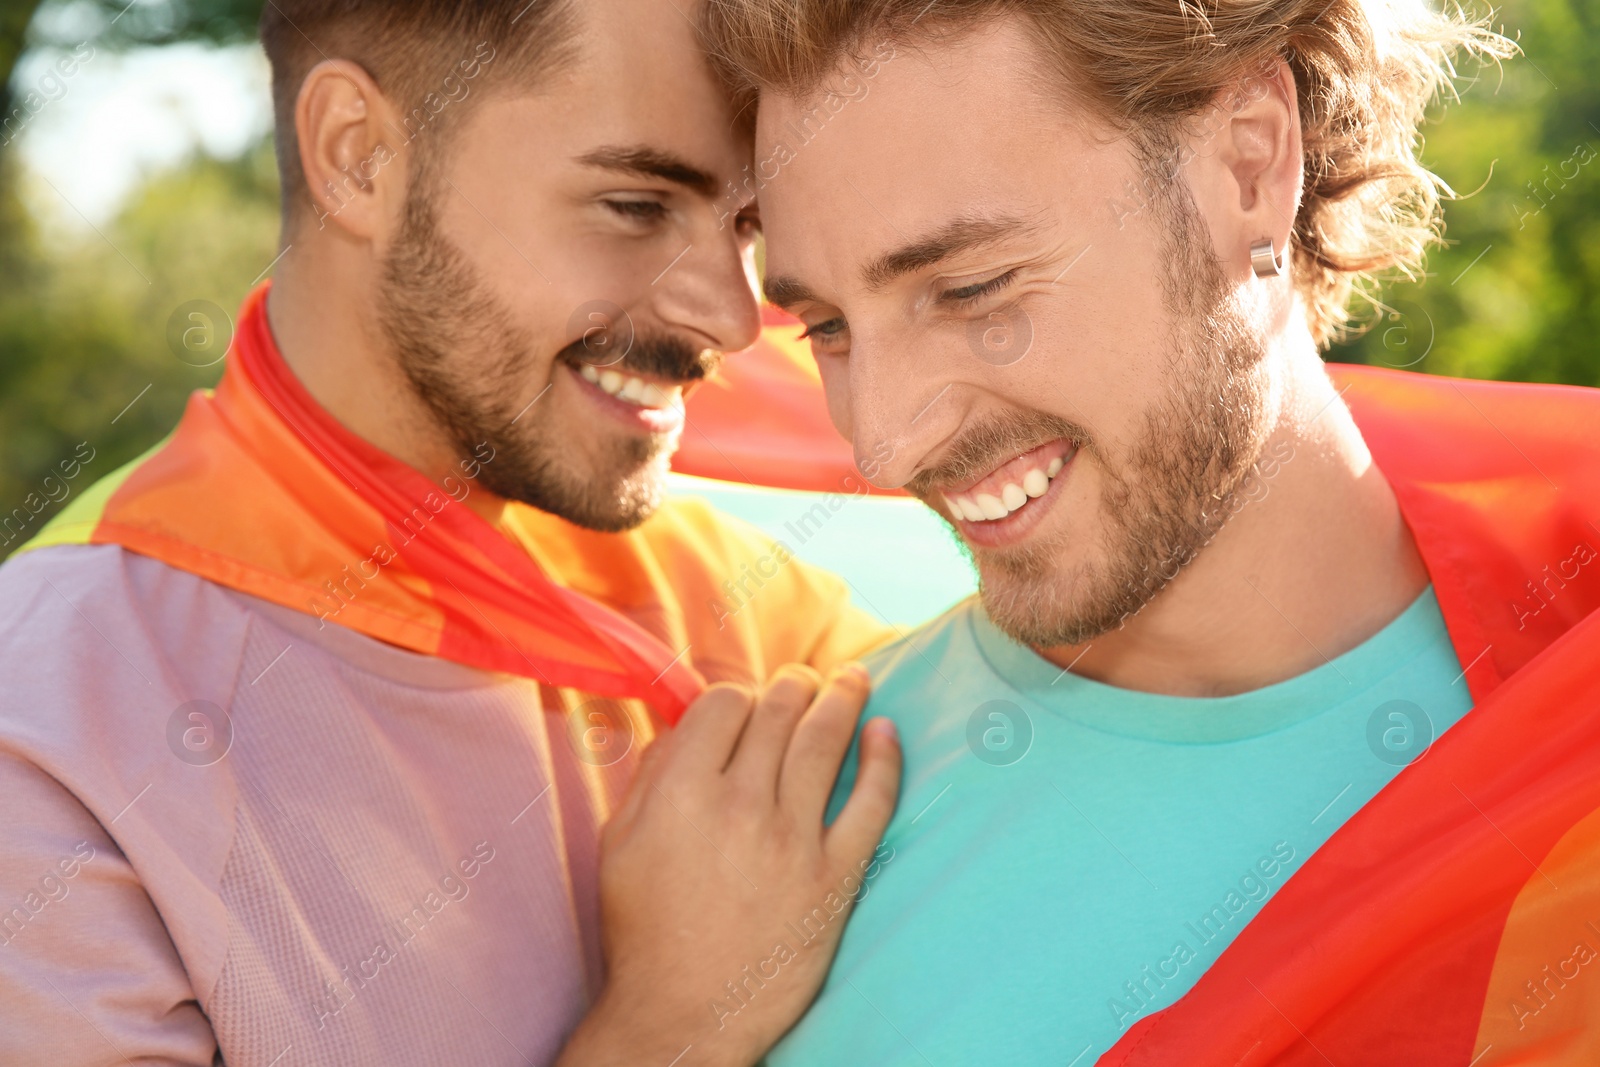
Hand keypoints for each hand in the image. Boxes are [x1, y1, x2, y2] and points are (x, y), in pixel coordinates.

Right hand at [555, 664, 901, 1066]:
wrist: (683, 1015)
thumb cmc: (644, 930)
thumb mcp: (619, 844)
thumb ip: (650, 777)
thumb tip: (683, 728)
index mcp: (681, 791)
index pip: (725, 703)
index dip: (739, 694)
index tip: (747, 702)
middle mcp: (740, 804)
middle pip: (779, 712)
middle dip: (794, 686)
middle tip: (805, 680)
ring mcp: (792, 839)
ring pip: (825, 742)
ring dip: (842, 697)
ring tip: (854, 677)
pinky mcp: (835, 876)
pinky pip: (872, 803)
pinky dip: (883, 760)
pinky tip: (885, 733)